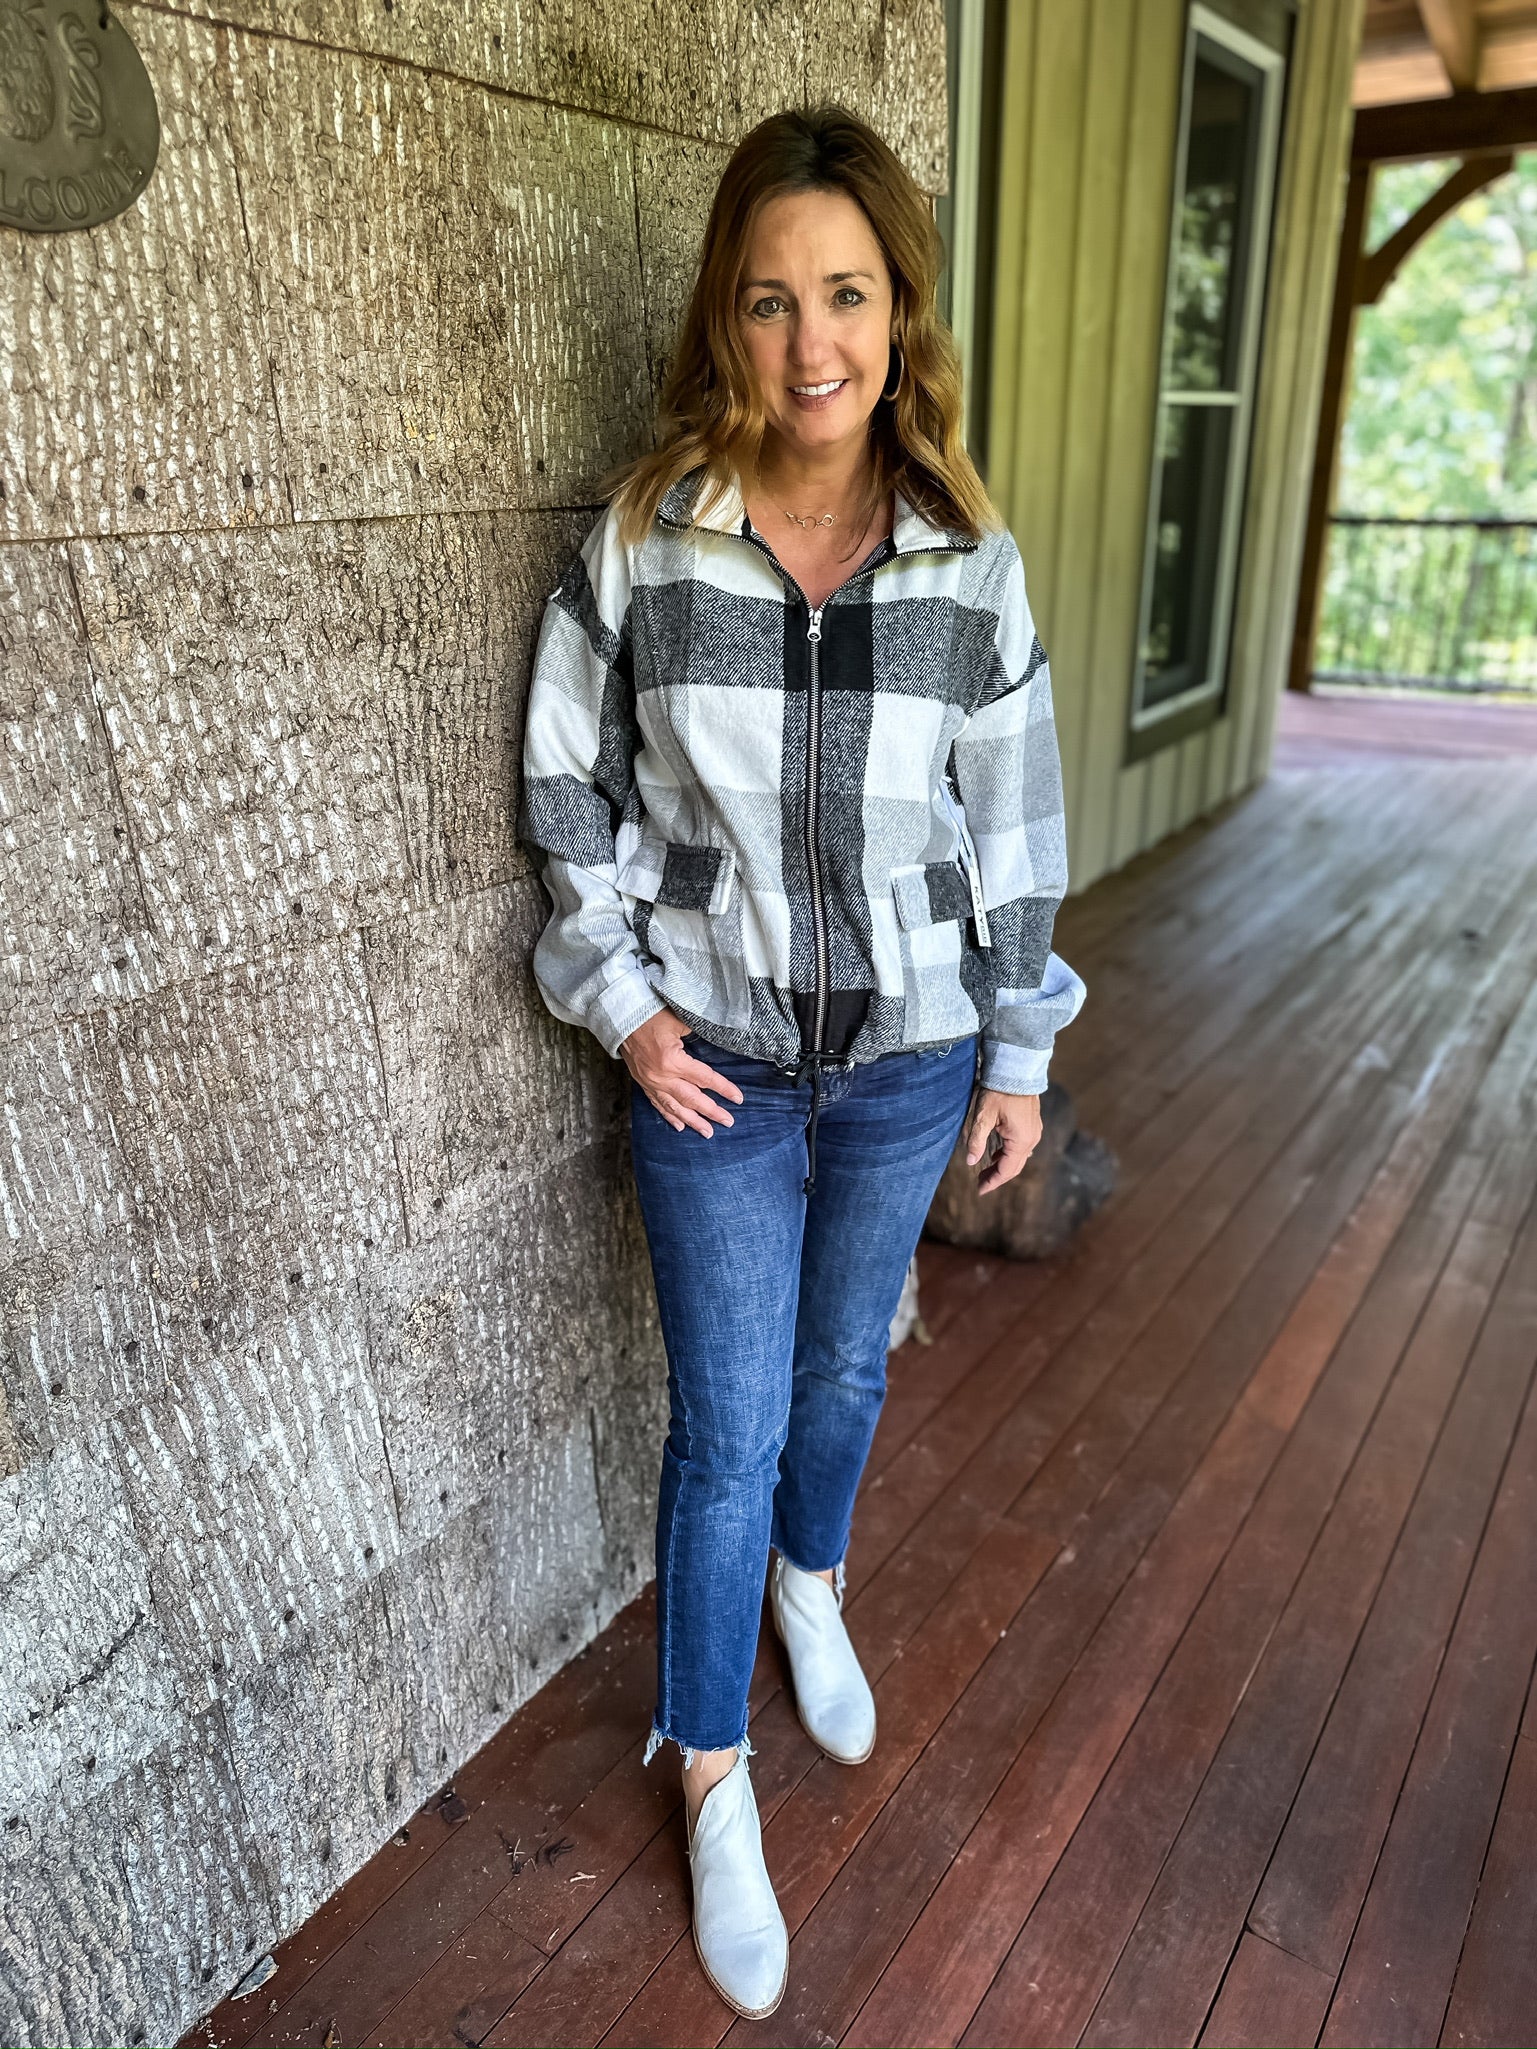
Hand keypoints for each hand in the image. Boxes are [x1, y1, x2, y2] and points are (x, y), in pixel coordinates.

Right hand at [620, 1009, 743, 1135]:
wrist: (620, 1018)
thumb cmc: (650, 1015)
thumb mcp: (678, 1020)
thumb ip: (697, 1035)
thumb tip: (715, 1042)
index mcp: (672, 1060)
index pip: (704, 1078)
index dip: (723, 1089)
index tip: (738, 1098)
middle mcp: (661, 1076)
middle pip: (692, 1099)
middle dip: (712, 1112)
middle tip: (728, 1122)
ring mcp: (651, 1082)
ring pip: (675, 1107)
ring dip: (693, 1121)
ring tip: (707, 1132)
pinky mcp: (643, 1083)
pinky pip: (658, 1104)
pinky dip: (670, 1116)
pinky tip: (680, 1126)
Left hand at [965, 1087, 1041, 1194]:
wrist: (1016, 1069)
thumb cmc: (998, 1091)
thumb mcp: (983, 1116)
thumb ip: (976, 1140)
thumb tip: (970, 1162)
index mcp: (1021, 1141)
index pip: (1006, 1170)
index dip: (992, 1182)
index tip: (979, 1190)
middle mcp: (1031, 1139)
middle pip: (1014, 1167)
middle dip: (997, 1177)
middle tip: (980, 1183)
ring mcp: (1034, 1132)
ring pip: (1018, 1157)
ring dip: (1002, 1166)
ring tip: (985, 1171)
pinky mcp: (1032, 1124)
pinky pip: (1021, 1147)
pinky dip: (1008, 1154)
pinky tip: (996, 1154)